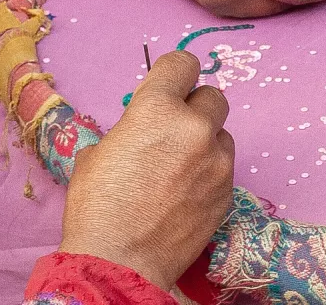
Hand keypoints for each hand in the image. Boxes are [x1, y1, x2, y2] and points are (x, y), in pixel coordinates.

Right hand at [59, 50, 234, 288]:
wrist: (120, 262)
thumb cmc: (98, 208)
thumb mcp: (98, 154)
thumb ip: (130, 129)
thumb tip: (140, 130)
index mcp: (157, 109)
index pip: (183, 64)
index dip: (175, 73)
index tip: (171, 84)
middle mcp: (194, 128)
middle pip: (212, 96)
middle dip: (195, 107)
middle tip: (175, 128)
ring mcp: (217, 162)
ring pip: (222, 135)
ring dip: (205, 142)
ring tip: (179, 168)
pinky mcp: (228, 192)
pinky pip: (224, 168)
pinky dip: (209, 173)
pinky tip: (185, 193)